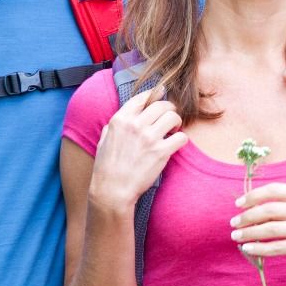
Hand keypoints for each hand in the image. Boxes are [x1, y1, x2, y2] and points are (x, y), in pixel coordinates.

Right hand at [89, 88, 188, 211]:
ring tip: (173, 130)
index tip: (161, 95)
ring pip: (173, 117)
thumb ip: (113, 126)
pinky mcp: (161, 152)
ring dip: (177, 122)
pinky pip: (181, 137)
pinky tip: (175, 144)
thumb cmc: (106, 168)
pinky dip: (181, 140)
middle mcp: (135, 125)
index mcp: (120, 120)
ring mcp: (148, 138)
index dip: (155, 95)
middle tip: (170, 117)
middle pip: (162, 105)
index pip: (142, 97)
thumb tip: (123, 119)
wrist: (112, 190)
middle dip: (169, 109)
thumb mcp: (103, 141)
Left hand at [232, 182, 285, 273]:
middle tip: (234, 223)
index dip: (253, 196)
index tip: (238, 204)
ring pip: (270, 229)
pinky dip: (259, 248)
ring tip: (237, 235)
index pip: (274, 190)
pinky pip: (276, 247)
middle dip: (247, 216)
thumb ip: (283, 202)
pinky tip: (248, 248)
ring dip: (249, 233)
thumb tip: (247, 203)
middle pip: (270, 210)